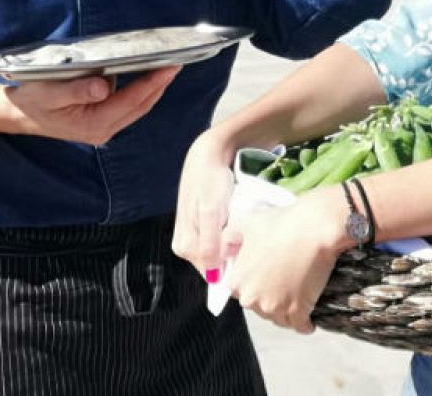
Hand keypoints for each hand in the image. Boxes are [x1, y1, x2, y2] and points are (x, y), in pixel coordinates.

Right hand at [0, 66, 180, 144]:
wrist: (16, 114)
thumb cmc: (31, 100)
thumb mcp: (50, 92)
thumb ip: (77, 90)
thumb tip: (104, 87)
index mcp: (93, 124)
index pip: (131, 101)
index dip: (153, 83)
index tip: (170, 66)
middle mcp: (103, 130)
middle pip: (140, 107)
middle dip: (159, 85)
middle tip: (177, 63)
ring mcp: (102, 128)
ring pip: (136, 108)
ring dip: (152, 89)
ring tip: (166, 67)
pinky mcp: (99, 122)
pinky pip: (126, 107)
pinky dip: (139, 92)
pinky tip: (145, 77)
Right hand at [171, 129, 237, 278]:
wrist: (208, 155)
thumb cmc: (211, 181)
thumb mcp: (211, 212)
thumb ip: (209, 244)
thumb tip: (212, 276)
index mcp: (184, 246)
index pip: (212, 274)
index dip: (231, 267)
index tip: (247, 254)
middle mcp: (184, 246)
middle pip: (214, 265)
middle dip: (231, 256)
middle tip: (247, 237)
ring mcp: (192, 237)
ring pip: (217, 253)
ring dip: (231, 245)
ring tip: (242, 228)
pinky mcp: (200, 227)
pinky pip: (217, 242)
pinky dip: (229, 236)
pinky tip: (237, 224)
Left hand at [223, 187, 348, 333]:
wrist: (314, 229)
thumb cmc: (281, 224)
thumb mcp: (246, 224)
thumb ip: (227, 239)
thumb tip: (222, 253)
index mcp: (236, 281)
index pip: (239, 292)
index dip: (253, 283)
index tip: (264, 278)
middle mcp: (251, 299)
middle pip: (258, 306)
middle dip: (268, 298)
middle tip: (282, 283)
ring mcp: (275, 308)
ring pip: (278, 318)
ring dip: (286, 311)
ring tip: (296, 296)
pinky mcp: (298, 312)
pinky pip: (299, 326)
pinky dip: (304, 323)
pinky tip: (309, 317)